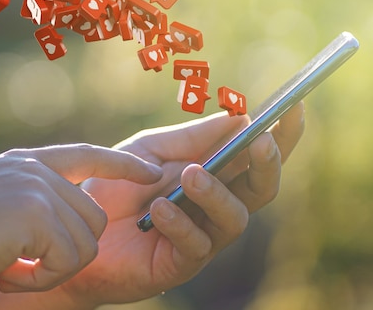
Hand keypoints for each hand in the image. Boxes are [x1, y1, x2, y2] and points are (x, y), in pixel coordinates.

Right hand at [0, 144, 161, 296]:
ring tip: (12, 272)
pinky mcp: (35, 215)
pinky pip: (67, 260)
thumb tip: (63, 228)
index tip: (150, 172)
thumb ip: (30, 202)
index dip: (122, 163)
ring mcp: (38, 189)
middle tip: (24, 269)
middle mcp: (37, 170)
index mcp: (27, 163)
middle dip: (69, 253)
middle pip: (93, 217)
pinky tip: (7, 276)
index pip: (88, 154)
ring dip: (53, 270)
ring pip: (86, 242)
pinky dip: (41, 279)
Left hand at [52, 103, 304, 305]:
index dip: (282, 135)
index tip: (295, 108)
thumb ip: (193, 137)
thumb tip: (241, 117)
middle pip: (262, 189)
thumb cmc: (114, 186)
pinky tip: (159, 208)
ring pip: (235, 218)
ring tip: (190, 175)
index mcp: (213, 174)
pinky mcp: (180, 264)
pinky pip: (196, 245)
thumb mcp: (151, 150)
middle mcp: (214, 206)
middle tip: (260, 144)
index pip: (257, 156)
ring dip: (217, 193)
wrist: (76, 226)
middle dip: (267, 165)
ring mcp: (202, 236)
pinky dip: (181, 223)